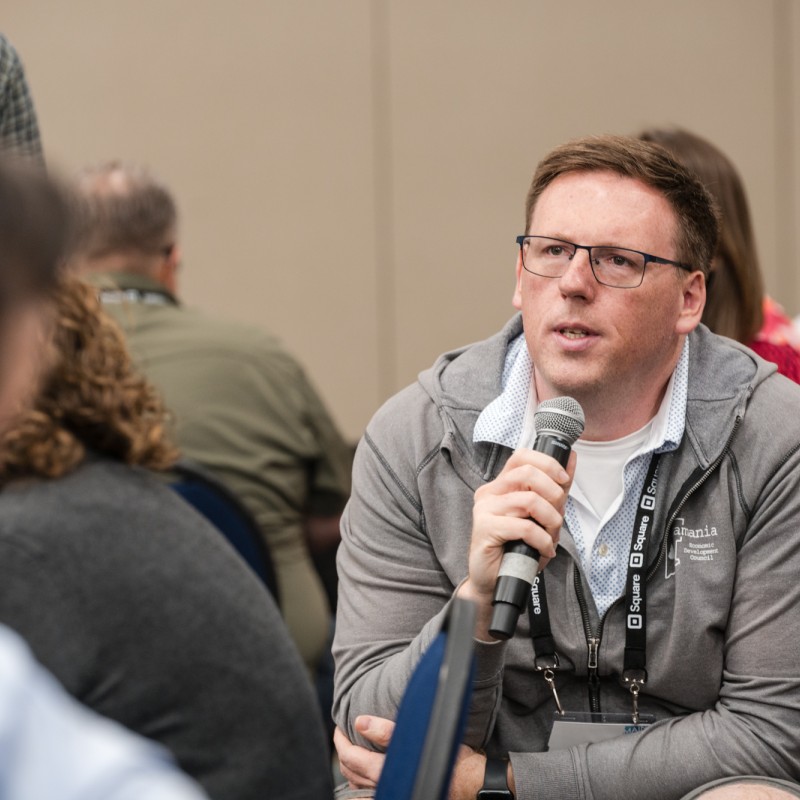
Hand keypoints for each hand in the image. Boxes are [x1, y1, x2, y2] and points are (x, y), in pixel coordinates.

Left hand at [334, 715, 490, 799]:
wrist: (473, 783)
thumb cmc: (451, 758)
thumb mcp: (421, 736)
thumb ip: (388, 730)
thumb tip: (360, 721)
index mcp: (387, 772)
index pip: (351, 758)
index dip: (341, 742)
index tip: (338, 727)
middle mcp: (387, 788)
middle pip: (351, 773)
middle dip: (343, 753)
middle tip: (341, 735)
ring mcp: (394, 794)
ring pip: (359, 786)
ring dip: (351, 768)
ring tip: (350, 750)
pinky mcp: (403, 795)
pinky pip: (372, 793)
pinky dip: (363, 782)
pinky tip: (366, 774)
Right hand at [459, 448, 573, 637]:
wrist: (494, 581)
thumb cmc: (517, 549)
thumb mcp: (541, 515)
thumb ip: (555, 488)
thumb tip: (570, 458)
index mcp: (501, 485)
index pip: (522, 456)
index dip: (547, 463)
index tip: (563, 480)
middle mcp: (490, 492)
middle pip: (527, 473)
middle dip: (554, 494)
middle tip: (558, 516)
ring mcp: (485, 509)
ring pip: (529, 500)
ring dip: (550, 520)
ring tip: (551, 536)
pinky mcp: (485, 528)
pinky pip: (524, 527)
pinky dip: (541, 540)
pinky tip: (543, 549)